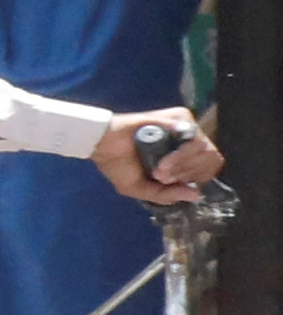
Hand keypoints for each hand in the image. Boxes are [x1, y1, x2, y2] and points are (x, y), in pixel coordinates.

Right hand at [99, 118, 224, 202]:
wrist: (103, 145)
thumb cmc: (118, 165)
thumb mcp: (140, 189)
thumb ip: (166, 195)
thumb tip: (194, 195)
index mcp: (183, 158)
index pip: (209, 168)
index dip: (195, 179)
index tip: (170, 183)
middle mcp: (187, 143)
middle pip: (212, 160)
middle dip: (187, 174)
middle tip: (162, 177)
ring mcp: (184, 129)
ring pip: (206, 150)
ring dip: (183, 166)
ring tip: (160, 169)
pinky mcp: (178, 118)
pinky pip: (195, 139)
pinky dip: (182, 154)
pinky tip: (164, 160)